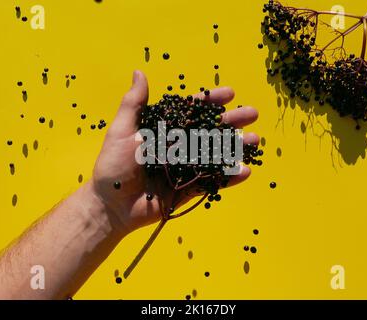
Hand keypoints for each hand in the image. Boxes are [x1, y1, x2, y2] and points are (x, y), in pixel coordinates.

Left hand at [90, 71, 258, 234]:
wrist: (111, 206)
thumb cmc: (113, 167)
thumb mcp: (121, 131)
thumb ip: (134, 104)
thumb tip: (140, 72)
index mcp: (164, 130)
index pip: (191, 112)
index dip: (210, 102)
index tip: (230, 93)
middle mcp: (179, 147)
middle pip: (209, 131)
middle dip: (231, 122)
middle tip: (252, 114)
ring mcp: (186, 169)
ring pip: (215, 155)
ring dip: (236, 148)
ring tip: (255, 141)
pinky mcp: (189, 190)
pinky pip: (212, 183)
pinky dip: (229, 178)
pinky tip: (245, 170)